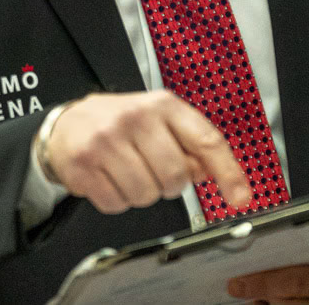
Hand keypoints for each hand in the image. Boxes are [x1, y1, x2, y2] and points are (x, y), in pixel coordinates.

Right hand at [43, 91, 251, 215]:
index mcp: (162, 105)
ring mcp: (107, 141)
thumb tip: (212, 173)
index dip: (228, 172)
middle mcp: (135, 118)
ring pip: (146, 194)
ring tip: (128, 173)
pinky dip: (117, 200)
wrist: (67, 123)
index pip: (206, 140)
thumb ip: (190, 145)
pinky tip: (109, 179)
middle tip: (152, 171)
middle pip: (175, 177)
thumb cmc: (120, 123)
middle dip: (168, 185)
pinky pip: (116, 204)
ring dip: (141, 194)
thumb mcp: (158, 121)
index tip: (241, 197)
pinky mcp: (83, 164)